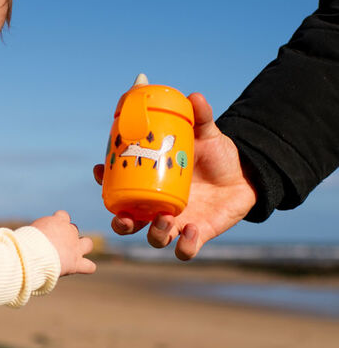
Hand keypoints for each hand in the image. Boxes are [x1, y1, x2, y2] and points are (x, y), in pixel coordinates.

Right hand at [31, 210, 96, 274]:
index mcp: (57, 221)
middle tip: (54, 245)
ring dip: (83, 247)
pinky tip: (80, 269)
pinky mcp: (76, 263)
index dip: (58, 222)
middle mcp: (70, 231)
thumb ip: (38, 232)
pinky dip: (86, 267)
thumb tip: (34, 238)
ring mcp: (76, 247)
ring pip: (88, 243)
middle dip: (67, 236)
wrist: (32, 253)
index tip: (49, 231)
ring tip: (72, 254)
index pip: (62, 215)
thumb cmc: (25, 241)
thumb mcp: (30, 230)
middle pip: (74, 229)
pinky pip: (90, 267)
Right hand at [93, 92, 256, 259]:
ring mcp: (176, 224)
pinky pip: (184, 250)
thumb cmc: (217, 155)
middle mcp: (157, 207)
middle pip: (127, 222)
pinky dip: (184, 246)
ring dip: (153, 233)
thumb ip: (200, 117)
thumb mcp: (207, 135)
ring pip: (153, 238)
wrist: (245, 176)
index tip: (101, 170)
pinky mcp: (196, 235)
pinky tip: (191, 230)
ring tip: (164, 218)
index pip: (120, 189)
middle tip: (124, 216)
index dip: (106, 183)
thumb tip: (194, 97)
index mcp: (151, 185)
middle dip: (120, 223)